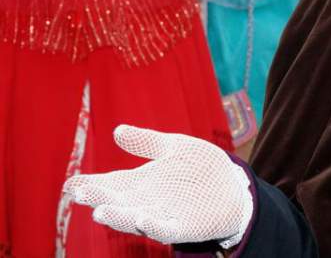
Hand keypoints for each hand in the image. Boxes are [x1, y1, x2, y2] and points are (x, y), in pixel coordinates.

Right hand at [63, 125, 252, 247]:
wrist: (232, 187)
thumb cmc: (200, 167)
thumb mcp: (175, 147)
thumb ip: (147, 142)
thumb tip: (117, 130)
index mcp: (141, 182)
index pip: (110, 183)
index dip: (90, 183)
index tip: (70, 183)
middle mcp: (145, 201)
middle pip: (117, 201)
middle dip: (98, 198)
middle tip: (80, 192)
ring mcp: (162, 215)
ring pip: (134, 218)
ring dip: (118, 216)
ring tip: (101, 210)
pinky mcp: (182, 227)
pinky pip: (165, 229)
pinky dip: (153, 225)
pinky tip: (143, 218)